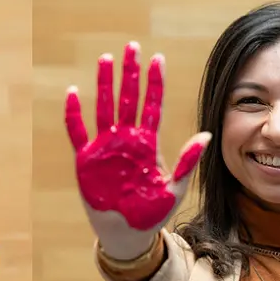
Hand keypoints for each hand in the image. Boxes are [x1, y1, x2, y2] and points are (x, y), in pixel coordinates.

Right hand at [65, 42, 207, 252]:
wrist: (129, 232)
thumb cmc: (153, 212)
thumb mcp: (175, 187)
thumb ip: (187, 160)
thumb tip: (206, 134)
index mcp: (148, 143)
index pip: (152, 105)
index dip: (155, 82)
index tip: (157, 58)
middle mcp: (126, 139)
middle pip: (128, 98)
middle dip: (130, 73)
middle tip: (132, 48)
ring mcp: (105, 147)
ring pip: (104, 107)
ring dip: (105, 84)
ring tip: (106, 59)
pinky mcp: (86, 159)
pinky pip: (77, 131)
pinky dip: (74, 113)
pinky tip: (73, 93)